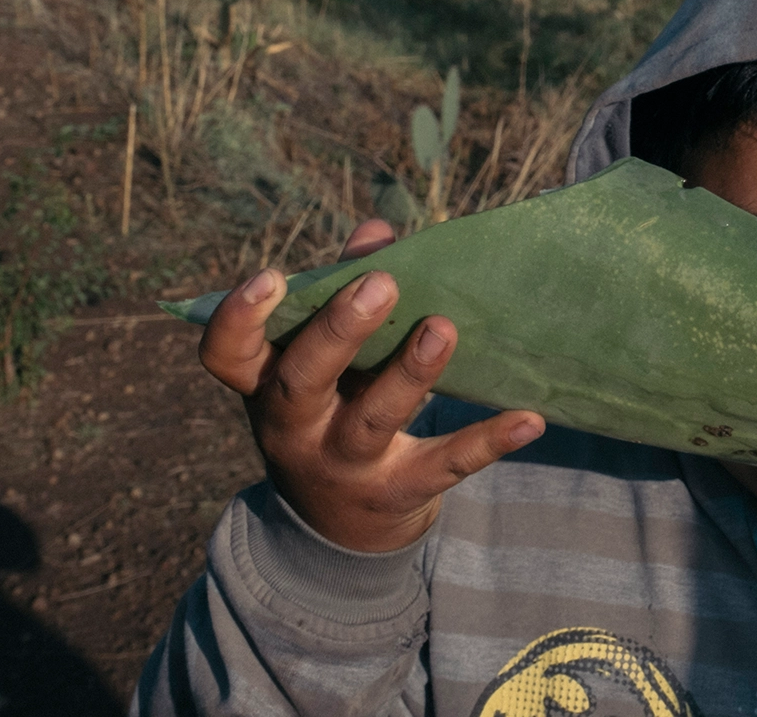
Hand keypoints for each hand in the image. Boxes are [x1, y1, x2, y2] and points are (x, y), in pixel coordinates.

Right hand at [199, 218, 544, 550]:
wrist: (340, 525)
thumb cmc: (332, 406)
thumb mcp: (325, 359)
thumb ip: (344, 290)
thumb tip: (378, 231)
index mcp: (266, 384)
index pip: (227, 356)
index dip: (239, 318)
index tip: (272, 275)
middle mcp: (294, 428)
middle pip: (302, 382)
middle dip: (339, 332)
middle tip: (380, 285)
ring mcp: (343, 465)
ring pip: (372, 420)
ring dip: (409, 374)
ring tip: (443, 329)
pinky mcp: (398, 492)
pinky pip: (443, 465)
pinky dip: (487, 441)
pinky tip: (529, 417)